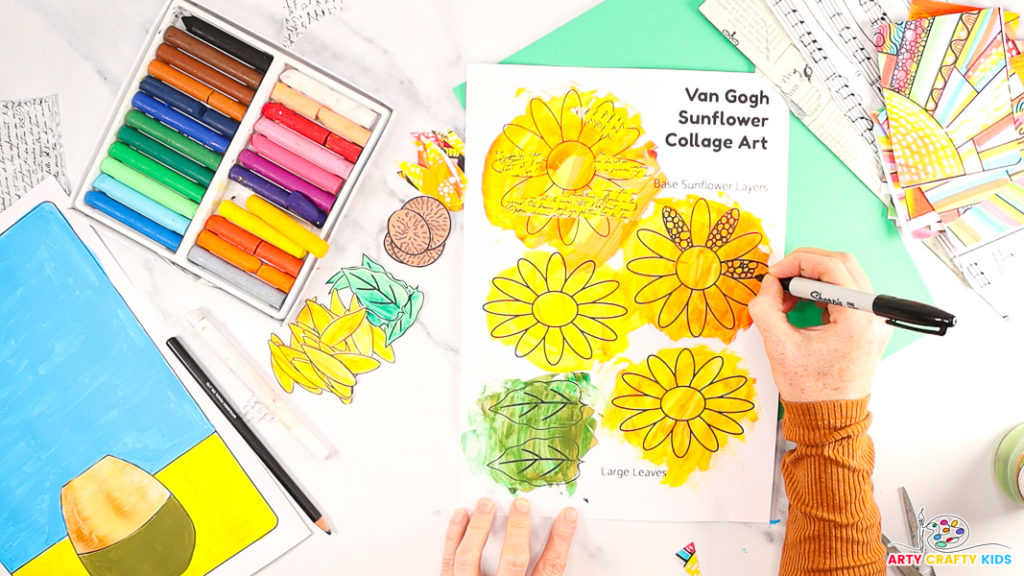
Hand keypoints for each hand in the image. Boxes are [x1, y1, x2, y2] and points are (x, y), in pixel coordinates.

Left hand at [440, 498, 576, 575]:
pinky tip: (461, 516)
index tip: (568, 515)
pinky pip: (448, 561)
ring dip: (479, 528)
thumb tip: (554, 541)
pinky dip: (454, 536)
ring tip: (486, 503)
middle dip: (518, 530)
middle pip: (513, 561)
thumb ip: (540, 573)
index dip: (561, 540)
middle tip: (521, 504)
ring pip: (470, 558)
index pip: (550, 568)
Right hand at [748, 248, 890, 402]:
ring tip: (787, 298)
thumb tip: (767, 284)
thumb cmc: (811, 390)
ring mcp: (874, 320)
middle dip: (805, 266)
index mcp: (858, 318)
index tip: (774, 273)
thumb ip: (766, 307)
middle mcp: (873, 315)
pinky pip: (846, 294)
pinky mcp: (867, 326)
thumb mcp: (779, 345)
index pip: (831, 266)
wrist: (829, 419)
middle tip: (779, 278)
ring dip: (812, 279)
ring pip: (844, 277)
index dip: (797, 262)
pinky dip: (821, 292)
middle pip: (841, 265)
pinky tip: (801, 305)